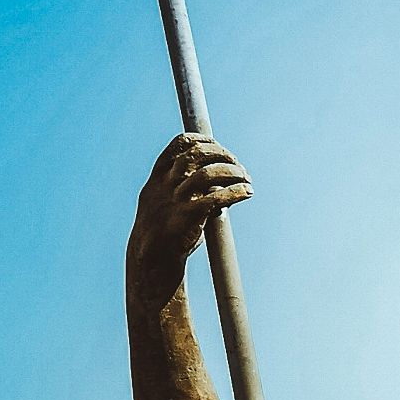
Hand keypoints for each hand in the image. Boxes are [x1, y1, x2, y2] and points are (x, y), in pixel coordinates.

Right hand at [130, 133, 253, 277]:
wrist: (152, 260)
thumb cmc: (165, 228)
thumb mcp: (166, 201)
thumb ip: (186, 185)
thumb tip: (221, 175)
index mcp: (158, 177)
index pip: (179, 144)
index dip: (202, 140)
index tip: (218, 145)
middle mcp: (165, 184)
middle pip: (197, 154)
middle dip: (223, 154)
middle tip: (239, 166)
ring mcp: (175, 200)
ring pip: (208, 173)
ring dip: (233, 172)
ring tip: (247, 178)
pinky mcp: (187, 217)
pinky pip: (216, 198)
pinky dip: (236, 191)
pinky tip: (247, 192)